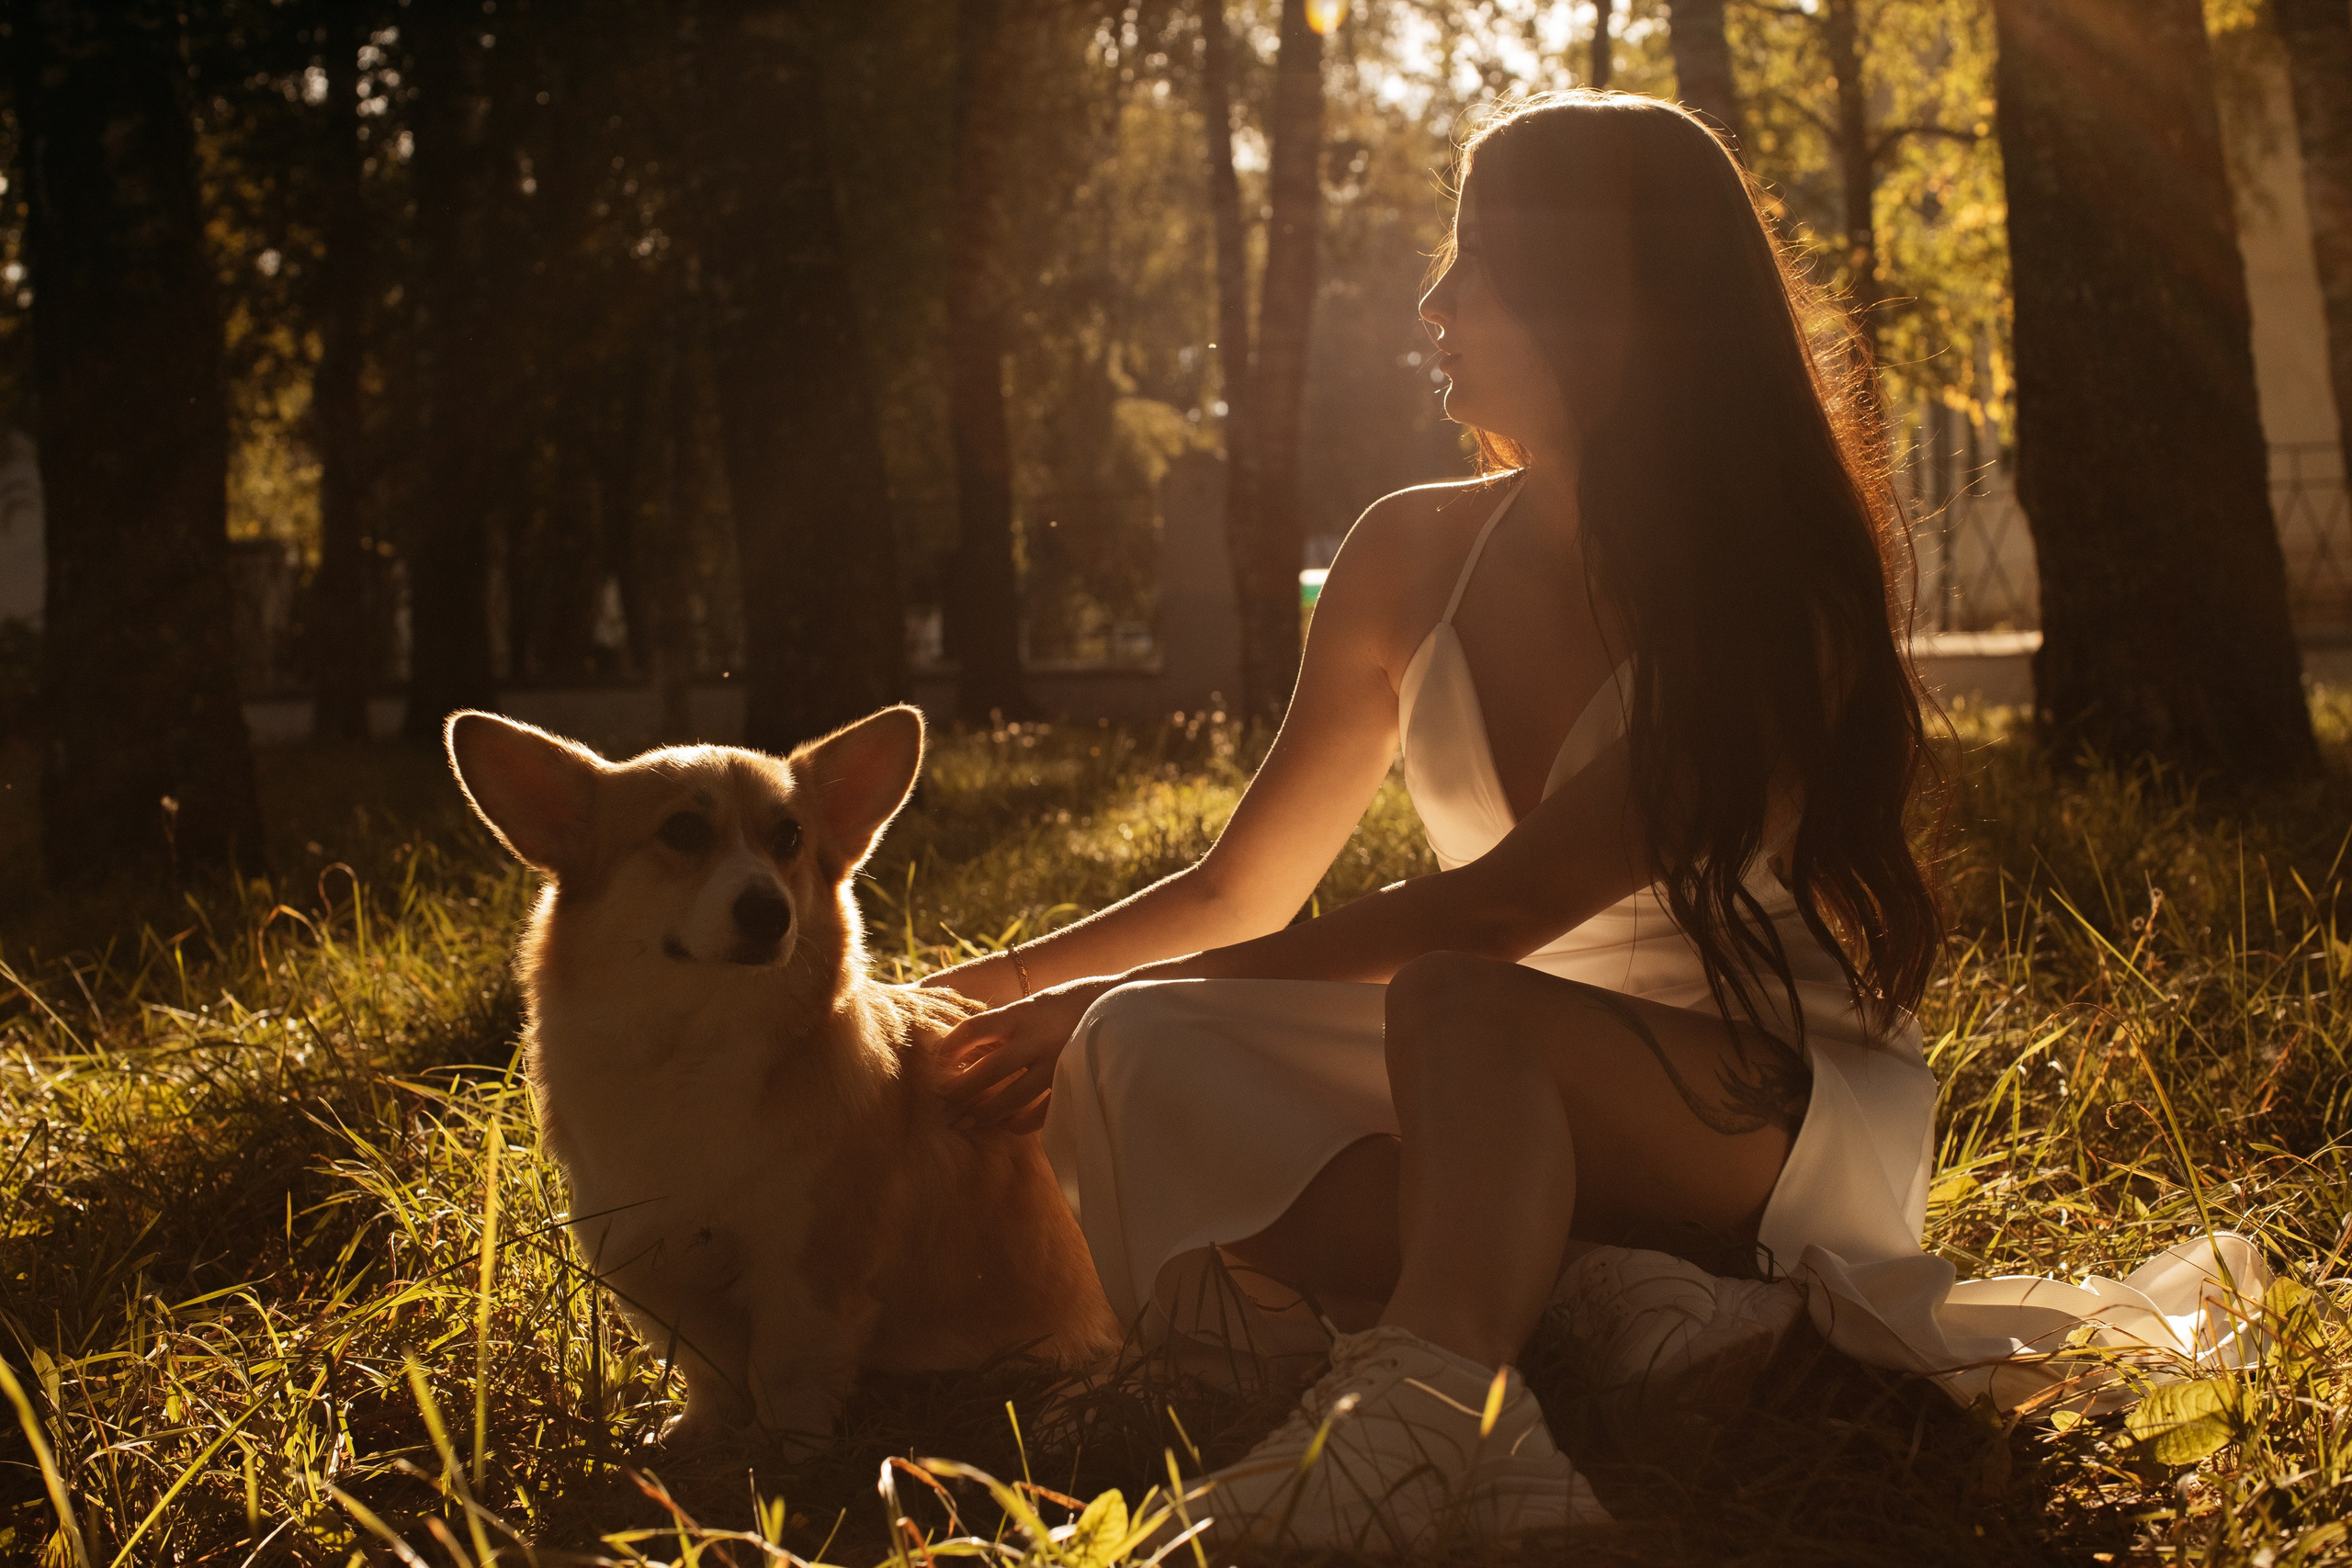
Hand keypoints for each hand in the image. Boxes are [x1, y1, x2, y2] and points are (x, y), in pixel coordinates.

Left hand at [936, 977, 1117, 1132]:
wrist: (1123, 1002)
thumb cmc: (1071, 1002)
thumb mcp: (1034, 1003)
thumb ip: (1007, 1022)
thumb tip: (968, 1045)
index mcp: (1022, 1013)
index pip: (975, 1029)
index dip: (950, 1047)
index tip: (937, 1061)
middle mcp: (1036, 1037)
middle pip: (987, 1069)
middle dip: (961, 1090)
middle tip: (943, 1103)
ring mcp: (1056, 1062)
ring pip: (1012, 1096)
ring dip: (986, 1112)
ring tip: (968, 1121)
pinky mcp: (1073, 1079)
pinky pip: (1043, 1110)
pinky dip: (1023, 1122)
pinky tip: (1008, 1127)